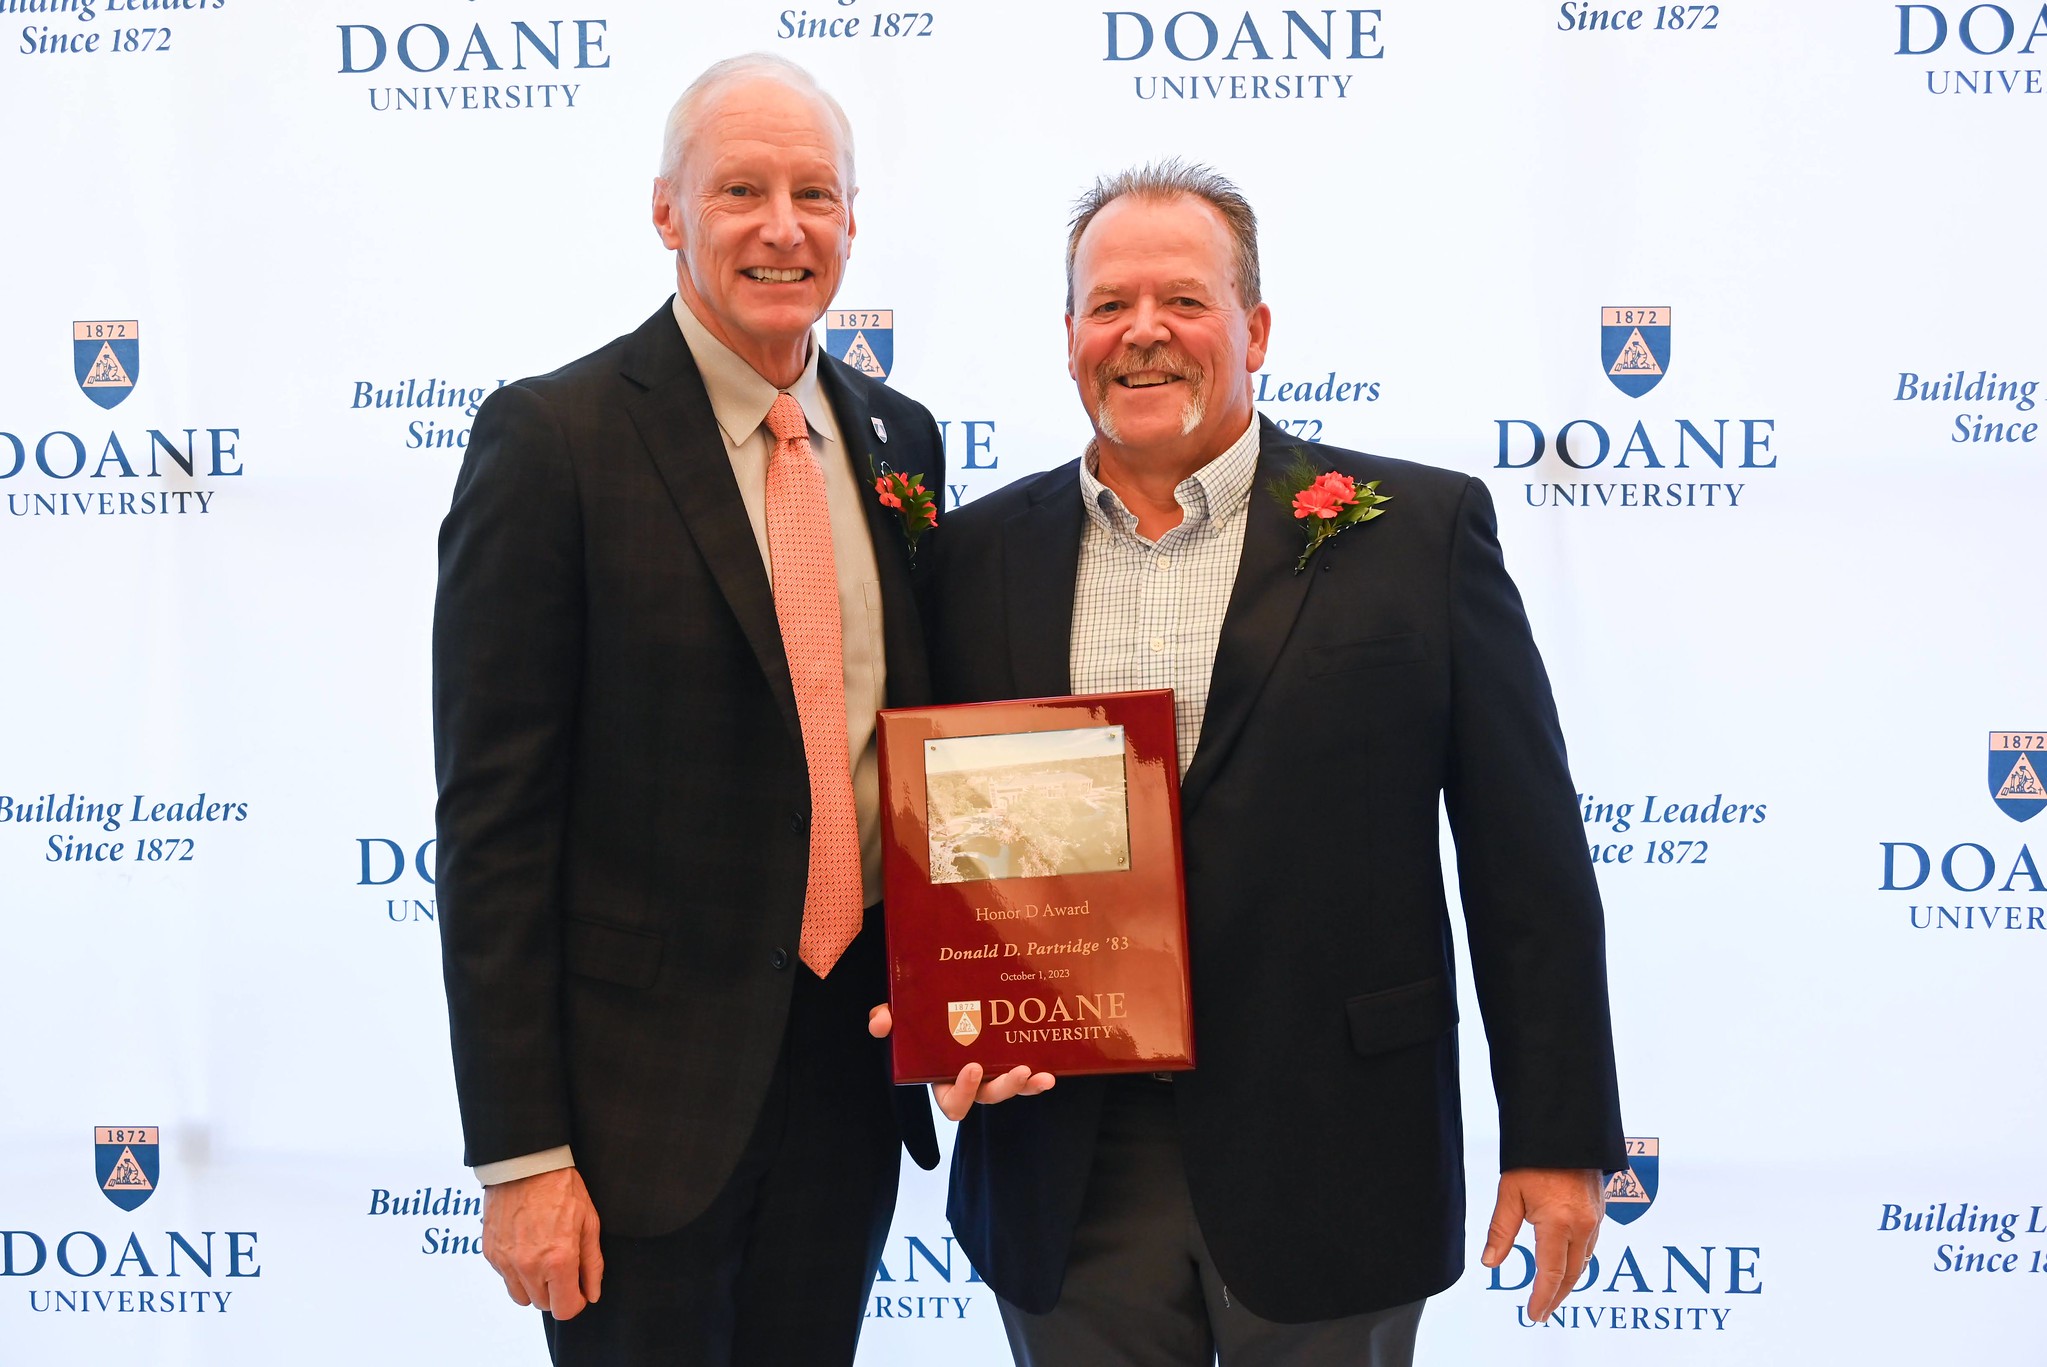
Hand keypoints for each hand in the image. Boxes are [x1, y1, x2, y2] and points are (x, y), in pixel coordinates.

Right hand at [482, 1166, 603, 1319]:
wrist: (525, 1164)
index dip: (575, 1303)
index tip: (579, 1290)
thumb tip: (592, 1293)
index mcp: (558, 1260)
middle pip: (543, 1305)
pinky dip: (516, 1271)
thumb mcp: (589, 1223)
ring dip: (534, 1286)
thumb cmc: (561, 1188)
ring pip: (521, 1296)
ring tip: (543, 1258)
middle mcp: (528, 1266)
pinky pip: (505, 1277)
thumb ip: (592, 1264)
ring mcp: (506, 1261)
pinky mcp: (490, 1253)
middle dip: (556, 1292)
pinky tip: (527, 1247)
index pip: (564, 1309)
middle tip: (563, 1268)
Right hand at [869, 1004, 1056, 1121]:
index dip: (962, 1091)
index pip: (952, 1102)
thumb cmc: (919, 1018)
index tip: (971, 1066)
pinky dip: (1039, 1076)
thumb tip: (881, 1020)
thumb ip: (886, 1020)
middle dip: (1004, 1087)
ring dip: (1027, 1084)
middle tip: (1019, 1070)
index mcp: (942, 1079)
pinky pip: (1027, 1074)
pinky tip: (1052, 1070)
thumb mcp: (900, 1020)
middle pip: (988, 1096)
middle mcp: (970, 1081)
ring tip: (1041, 1075)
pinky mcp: (1010, 1058)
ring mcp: (992, 1071)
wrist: (943, 999)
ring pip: (1010, 1087)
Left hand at [1478, 1167, 1604, 1322]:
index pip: (1551, 1273)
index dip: (1543, 1297)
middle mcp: (1583, 1225)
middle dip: (1557, 1296)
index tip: (1534, 1314)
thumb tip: (1489, 1262)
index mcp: (1559, 1223)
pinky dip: (1578, 1260)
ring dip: (1569, 1280)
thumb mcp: (1509, 1193)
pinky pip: (1591, 1245)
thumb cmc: (1533, 1158)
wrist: (1565, 1128)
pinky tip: (1567, 1263)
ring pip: (1584, 1261)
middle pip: (1572, 1274)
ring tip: (1552, 1293)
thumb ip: (1500, 1231)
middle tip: (1543, 1312)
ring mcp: (1595, 1218)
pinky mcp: (1600, 1210)